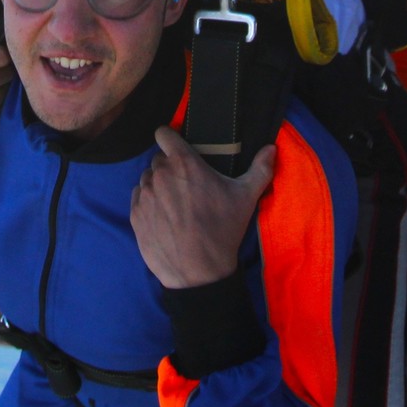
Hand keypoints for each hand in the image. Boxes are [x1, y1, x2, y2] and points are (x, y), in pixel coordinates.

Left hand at [131, 128, 274, 288]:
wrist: (199, 272)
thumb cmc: (223, 230)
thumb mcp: (246, 198)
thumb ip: (260, 169)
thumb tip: (271, 148)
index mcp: (183, 163)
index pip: (164, 134)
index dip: (170, 138)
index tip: (178, 147)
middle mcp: (160, 174)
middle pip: (158, 160)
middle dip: (170, 168)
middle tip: (186, 186)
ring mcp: (144, 195)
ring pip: (147, 179)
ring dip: (158, 185)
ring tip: (175, 204)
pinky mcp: (135, 215)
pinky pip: (138, 198)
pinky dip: (148, 203)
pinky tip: (164, 217)